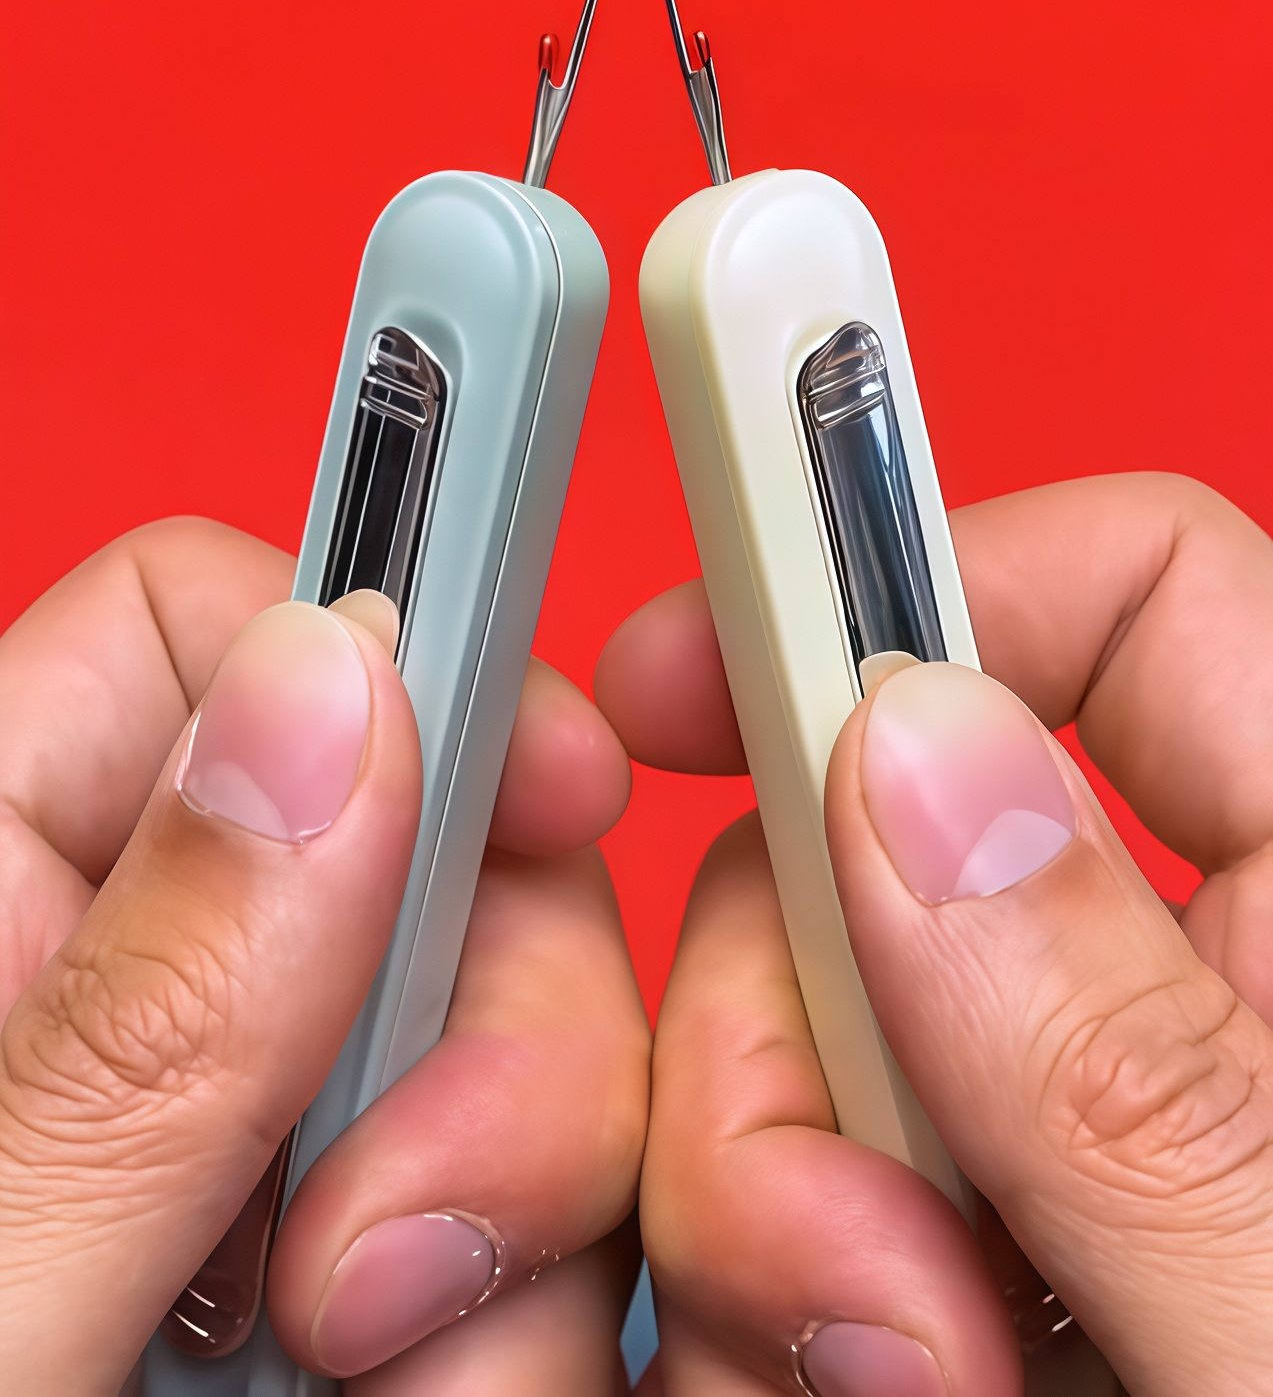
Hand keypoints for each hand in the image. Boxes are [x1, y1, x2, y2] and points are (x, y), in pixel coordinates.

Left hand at [0, 520, 648, 1394]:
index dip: (390, 664)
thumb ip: (126, 1023)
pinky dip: (522, 1338)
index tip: (546, 793)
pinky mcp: (345, 1306)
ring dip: (517, 1235)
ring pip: (514, 1058)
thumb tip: (328, 690)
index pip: (205, 634)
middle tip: (394, 1262)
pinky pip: (532, 1245)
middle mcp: (127, 1011)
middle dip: (495, 1025)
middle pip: (426, 846)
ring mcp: (252, 1166)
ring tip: (374, 1395)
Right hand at [596, 473, 1272, 1394]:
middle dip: (789, 1027)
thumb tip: (912, 764)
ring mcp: (1069, 1160)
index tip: (691, 679)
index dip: (911, 584)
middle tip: (853, 1284)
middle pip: (882, 846)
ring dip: (770, 1225)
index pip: (1133, 595)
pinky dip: (770, 1324)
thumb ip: (1154, 1087)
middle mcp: (1201, 1019)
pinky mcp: (977, 1291)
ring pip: (803, 1052)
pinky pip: (791, 1233)